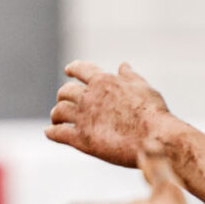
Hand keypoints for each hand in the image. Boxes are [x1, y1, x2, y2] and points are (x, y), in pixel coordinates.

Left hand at [47, 61, 171, 168]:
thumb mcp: (143, 88)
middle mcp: (89, 97)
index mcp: (104, 81)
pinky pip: (57, 133)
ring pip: (59, 111)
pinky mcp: (80, 138)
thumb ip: (130, 77)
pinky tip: (50, 132)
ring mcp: (83, 117)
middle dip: (63, 96)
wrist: (154, 138)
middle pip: (65, 92)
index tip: (68, 70)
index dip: (73, 68)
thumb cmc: (153, 113)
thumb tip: (123, 65)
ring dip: (56, 114)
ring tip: (56, 119)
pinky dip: (51, 132)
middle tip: (64, 101)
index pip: (81, 69)